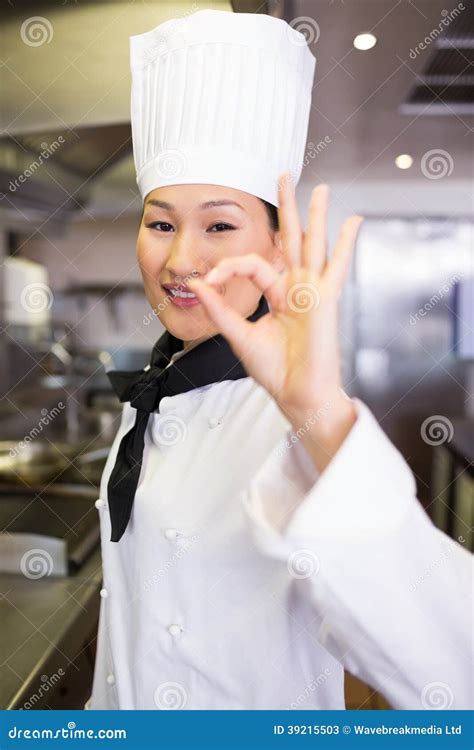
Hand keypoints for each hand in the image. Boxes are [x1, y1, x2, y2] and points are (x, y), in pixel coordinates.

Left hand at [187, 174, 363, 470]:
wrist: (296, 394)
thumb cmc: (274, 371)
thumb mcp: (239, 335)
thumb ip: (220, 308)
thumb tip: (197, 282)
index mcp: (278, 296)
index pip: (252, 265)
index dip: (226, 268)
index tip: (204, 281)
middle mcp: (297, 288)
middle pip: (290, 240)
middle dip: (287, 208)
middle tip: (283, 175)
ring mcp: (313, 292)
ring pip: (314, 245)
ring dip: (316, 215)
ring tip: (321, 187)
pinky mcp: (325, 299)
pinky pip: (337, 266)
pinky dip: (346, 243)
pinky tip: (355, 220)